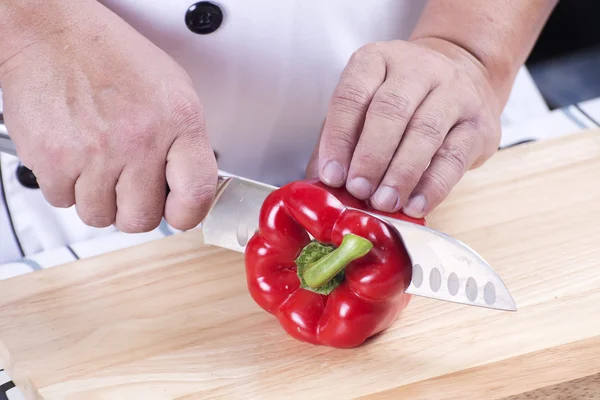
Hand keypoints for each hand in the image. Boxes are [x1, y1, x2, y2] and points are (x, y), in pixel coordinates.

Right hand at [0, 1, 216, 231]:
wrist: (53, 34)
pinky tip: (74, 155)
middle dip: (134, 209)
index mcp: (178, 121)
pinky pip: (63, 201)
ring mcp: (95, 153)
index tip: (177, 212)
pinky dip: (66, 186)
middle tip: (128, 185)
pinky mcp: (54, 160)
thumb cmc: (113, 59)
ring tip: (98, 163)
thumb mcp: (173, 91)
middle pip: (142, 219)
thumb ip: (186, 143)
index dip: (186, 214)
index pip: (196, 195)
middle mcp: (139, 139)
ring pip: (99, 216)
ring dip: (98, 198)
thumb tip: (191, 186)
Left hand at [307, 38, 501, 216]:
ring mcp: (454, 92)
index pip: (353, 96)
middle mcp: (417, 69)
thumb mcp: (362, 109)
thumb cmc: (399, 102)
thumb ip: (339, 142)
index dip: (339, 138)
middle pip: (390, 111)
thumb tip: (321, 187)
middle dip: (371, 156)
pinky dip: (432, 186)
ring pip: (424, 133)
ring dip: (400, 174)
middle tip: (358, 190)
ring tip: (383, 203)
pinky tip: (414, 206)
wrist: (462, 79)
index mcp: (377, 61)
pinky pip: (454, 157)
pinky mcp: (478, 124)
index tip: (332, 175)